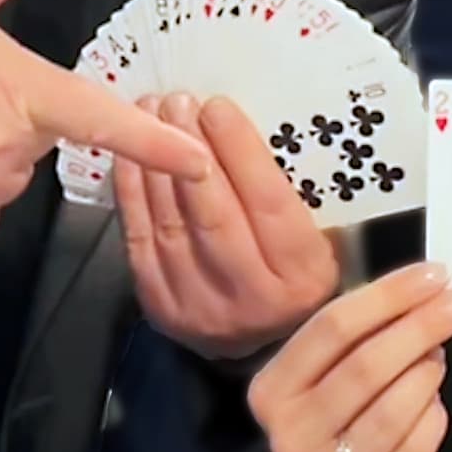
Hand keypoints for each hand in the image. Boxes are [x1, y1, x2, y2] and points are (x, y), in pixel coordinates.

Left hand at [119, 93, 343, 358]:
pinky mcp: (163, 310)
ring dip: (156, 164)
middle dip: (191, 151)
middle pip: (215, 214)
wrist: (270, 350)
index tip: (219, 107)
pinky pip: (140, 244)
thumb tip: (251, 127)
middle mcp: (251, 296)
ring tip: (151, 113)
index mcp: (301, 274)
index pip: (268, 203)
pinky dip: (132, 196)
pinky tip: (129, 157)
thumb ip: (295, 196)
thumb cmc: (299, 275)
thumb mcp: (323, 239)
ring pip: (172, 226)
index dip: (241, 152)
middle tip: (178, 101)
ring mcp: (201, 308)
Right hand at [248, 262, 451, 451]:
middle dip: (421, 327)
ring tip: (438, 359)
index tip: (436, 274)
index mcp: (271, 389)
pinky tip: (435, 407)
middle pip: (365, 366)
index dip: (389, 296)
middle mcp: (287, 436)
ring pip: (391, 412)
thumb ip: (363, 328)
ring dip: (426, 375)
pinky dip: (432, 422)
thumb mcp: (331, 368)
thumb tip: (427, 284)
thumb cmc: (341, 412)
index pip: (332, 327)